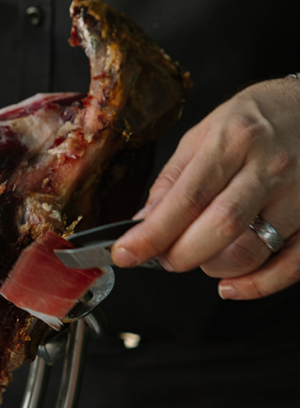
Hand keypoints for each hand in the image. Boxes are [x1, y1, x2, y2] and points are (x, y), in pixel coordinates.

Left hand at [112, 77, 299, 299]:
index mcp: (233, 142)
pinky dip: (258, 285)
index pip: (186, 199)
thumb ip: (172, 180)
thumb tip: (143, 222)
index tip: (125, 254)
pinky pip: (292, 265)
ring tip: (202, 255)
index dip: (151, 234)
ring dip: (214, 267)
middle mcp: (271, 167)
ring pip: (252, 251)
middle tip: (165, 257)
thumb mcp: (203, 135)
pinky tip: (233, 286)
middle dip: (181, 254)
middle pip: (221, 227)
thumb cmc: (253, 121)